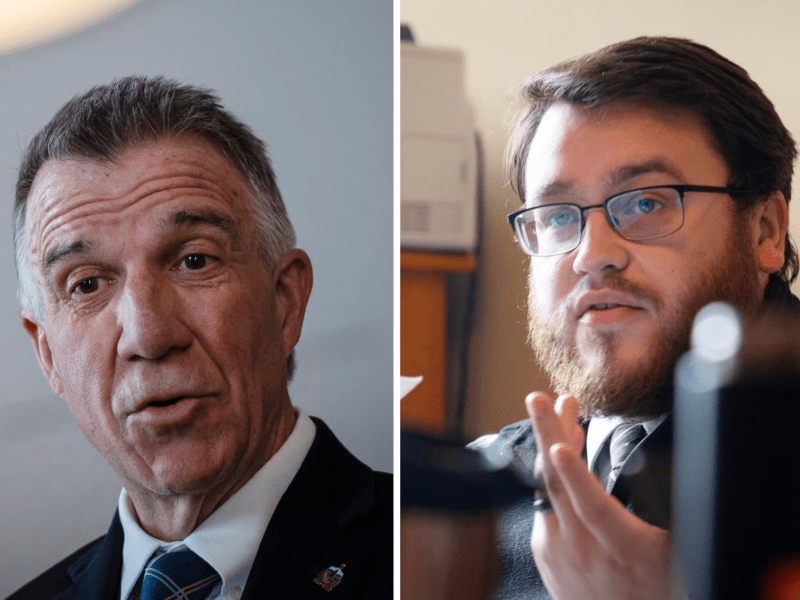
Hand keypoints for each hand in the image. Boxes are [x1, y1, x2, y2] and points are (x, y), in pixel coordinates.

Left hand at [527, 392, 672, 599]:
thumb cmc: (657, 586)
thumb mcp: (674, 549)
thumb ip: (665, 510)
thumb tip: (667, 470)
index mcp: (622, 547)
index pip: (592, 505)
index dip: (575, 473)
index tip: (561, 445)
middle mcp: (584, 548)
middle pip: (557, 482)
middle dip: (550, 432)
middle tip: (540, 399)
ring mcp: (559, 550)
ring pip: (546, 487)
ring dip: (551, 445)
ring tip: (558, 411)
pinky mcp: (544, 551)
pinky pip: (543, 502)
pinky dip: (550, 474)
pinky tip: (559, 451)